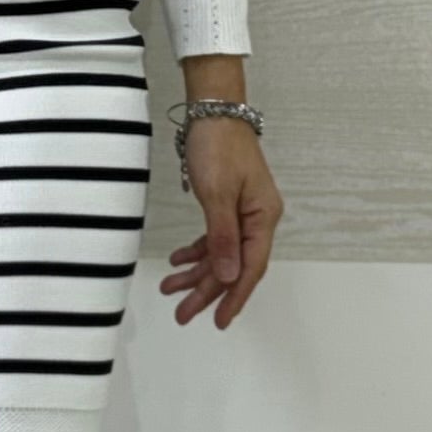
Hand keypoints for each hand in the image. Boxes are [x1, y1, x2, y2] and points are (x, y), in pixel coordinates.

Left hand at [160, 119, 282, 327]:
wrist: (213, 111)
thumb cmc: (219, 147)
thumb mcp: (217, 194)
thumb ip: (223, 237)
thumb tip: (230, 276)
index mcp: (262, 218)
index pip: (250, 267)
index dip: (234, 296)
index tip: (218, 320)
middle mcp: (256, 219)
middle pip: (232, 265)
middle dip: (207, 291)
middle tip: (182, 314)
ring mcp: (243, 213)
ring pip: (220, 254)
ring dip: (197, 273)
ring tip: (170, 289)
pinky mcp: (227, 205)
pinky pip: (214, 238)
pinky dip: (196, 251)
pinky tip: (177, 262)